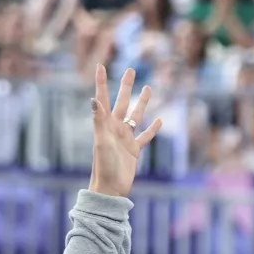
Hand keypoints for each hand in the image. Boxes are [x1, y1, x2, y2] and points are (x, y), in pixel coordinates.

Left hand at [88, 65, 162, 197]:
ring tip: (148, 88)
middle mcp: (115, 128)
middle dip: (126, 86)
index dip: (101, 82)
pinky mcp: (134, 150)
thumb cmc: (103, 165)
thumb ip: (99, 120)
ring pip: (136, 116)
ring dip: (141, 103)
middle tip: (130, 70)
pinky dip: (152, 129)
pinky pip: (145, 136)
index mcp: (105, 124)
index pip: (103, 98)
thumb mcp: (101, 141)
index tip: (100, 66)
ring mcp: (125, 138)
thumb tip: (93, 99)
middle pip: (121, 102)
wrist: (110, 188)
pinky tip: (159, 120)